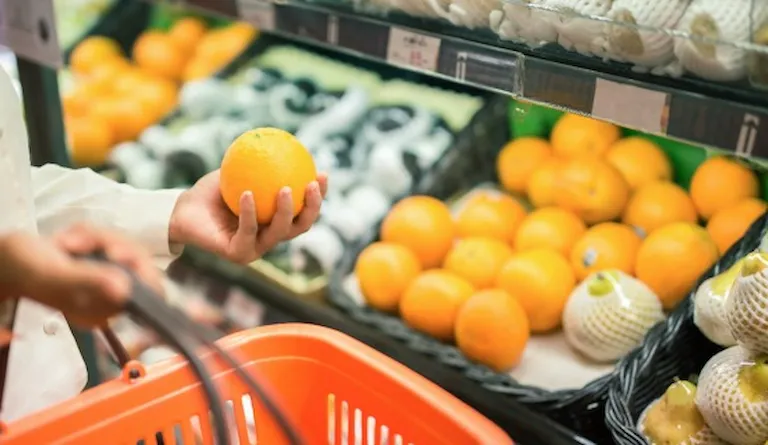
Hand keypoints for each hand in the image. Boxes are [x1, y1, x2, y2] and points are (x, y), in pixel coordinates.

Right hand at [0, 223, 162, 327]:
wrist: (6, 258)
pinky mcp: (98, 263)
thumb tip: (124, 289)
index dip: (141, 267)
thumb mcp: (56, 274)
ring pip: (123, 245)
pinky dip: (88, 234)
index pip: (149, 292)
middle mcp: (108, 298)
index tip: (116, 251)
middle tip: (78, 242)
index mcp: (102, 310)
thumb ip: (89, 281)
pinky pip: (109, 239)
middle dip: (109, 242)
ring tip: (67, 241)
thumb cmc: (24, 268)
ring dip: (94, 236)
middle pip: (138, 263)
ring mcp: (104, 280)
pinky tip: (68, 240)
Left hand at [169, 170, 327, 263]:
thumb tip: (283, 139)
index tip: (322, 173)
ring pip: (280, 232)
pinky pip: (248, 231)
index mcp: (275, 221)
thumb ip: (260, 161)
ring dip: (286, 211)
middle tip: (312, 184)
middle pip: (301, 226)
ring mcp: (256, 248)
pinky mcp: (239, 254)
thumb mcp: (238, 170)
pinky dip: (249, 212)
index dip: (319, 196)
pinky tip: (247, 193)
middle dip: (313, 207)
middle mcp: (270, 237)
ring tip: (287, 189)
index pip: (304, 210)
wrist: (182, 211)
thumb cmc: (211, 191)